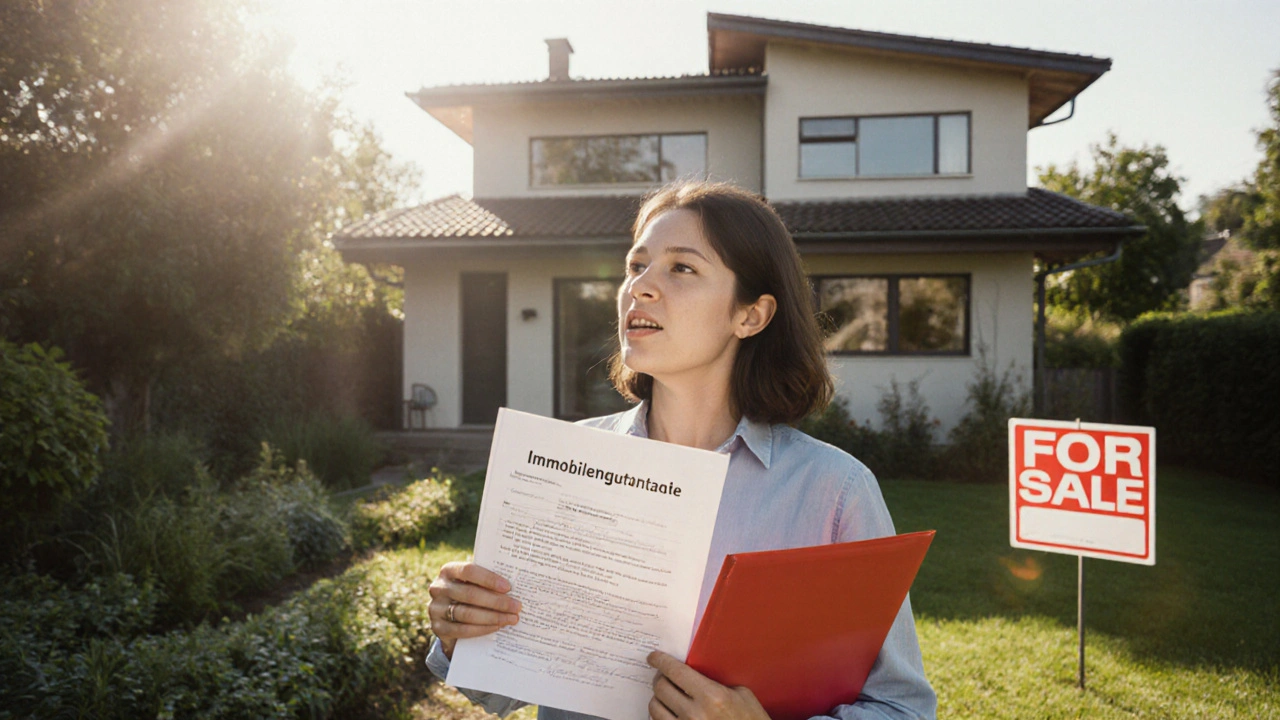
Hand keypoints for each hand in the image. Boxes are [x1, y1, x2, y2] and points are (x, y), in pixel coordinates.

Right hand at [428, 561, 520, 657]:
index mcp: (448, 570)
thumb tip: (516, 587)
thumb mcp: (472, 584)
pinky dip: (482, 629)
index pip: (469, 571)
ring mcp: (436, 608)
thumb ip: (486, 583)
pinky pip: (463, 630)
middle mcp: (438, 588)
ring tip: (511, 618)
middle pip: (470, 594)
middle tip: (516, 606)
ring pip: (467, 613)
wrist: (448, 618)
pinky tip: (497, 627)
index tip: (508, 587)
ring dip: (493, 617)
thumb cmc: (467, 594)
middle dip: (497, 601)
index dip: (489, 579)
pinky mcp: (438, 628)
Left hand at [648, 651, 770, 719]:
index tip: (654, 657)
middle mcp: (695, 713)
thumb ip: (715, 682)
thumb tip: (692, 671)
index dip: (661, 661)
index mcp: (712, 696)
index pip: (675, 671)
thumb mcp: (741, 694)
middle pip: (661, 687)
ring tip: (666, 694)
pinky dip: (660, 714)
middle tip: (663, 675)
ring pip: (655, 707)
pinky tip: (668, 711)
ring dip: (658, 697)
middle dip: (660, 677)